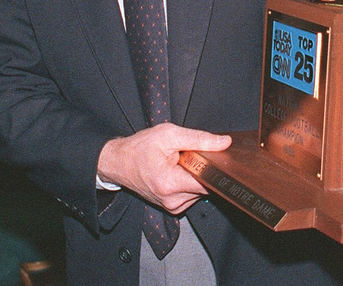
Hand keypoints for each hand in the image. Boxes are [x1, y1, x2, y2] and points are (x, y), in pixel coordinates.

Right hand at [97, 123, 230, 214]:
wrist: (119, 162)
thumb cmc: (139, 148)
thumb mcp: (169, 134)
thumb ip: (199, 139)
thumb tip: (224, 143)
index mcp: (171, 184)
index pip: (209, 182)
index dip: (214, 167)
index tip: (212, 156)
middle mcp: (172, 201)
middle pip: (205, 186)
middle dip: (201, 169)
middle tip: (186, 155)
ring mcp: (172, 206)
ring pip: (200, 190)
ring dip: (194, 176)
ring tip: (178, 163)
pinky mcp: (172, 207)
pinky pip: (191, 194)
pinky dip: (188, 182)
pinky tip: (177, 171)